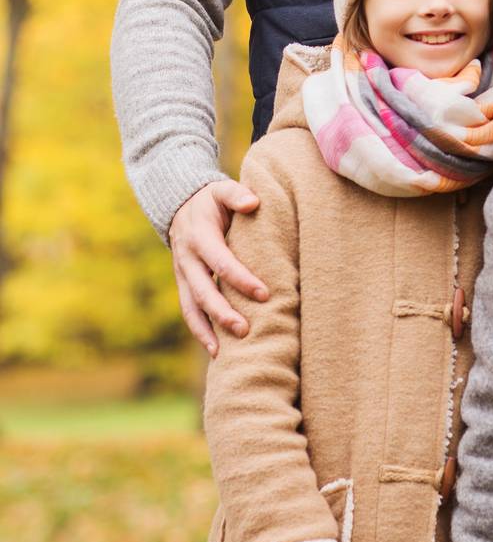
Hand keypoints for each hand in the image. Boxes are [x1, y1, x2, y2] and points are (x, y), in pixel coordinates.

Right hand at [170, 180, 265, 354]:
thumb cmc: (210, 200)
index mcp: (199, 236)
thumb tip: (252, 203)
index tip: (264, 294)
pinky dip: (200, 331)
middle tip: (246, 330)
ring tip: (225, 351)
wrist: (179, 205)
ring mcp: (182, 274)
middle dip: (223, 312)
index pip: (221, 262)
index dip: (241, 279)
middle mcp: (187, 259)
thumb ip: (236, 194)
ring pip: (192, 307)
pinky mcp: (184, 284)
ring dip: (208, 329)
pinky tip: (215, 350)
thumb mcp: (220, 190)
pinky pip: (189, 311)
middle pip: (204, 291)